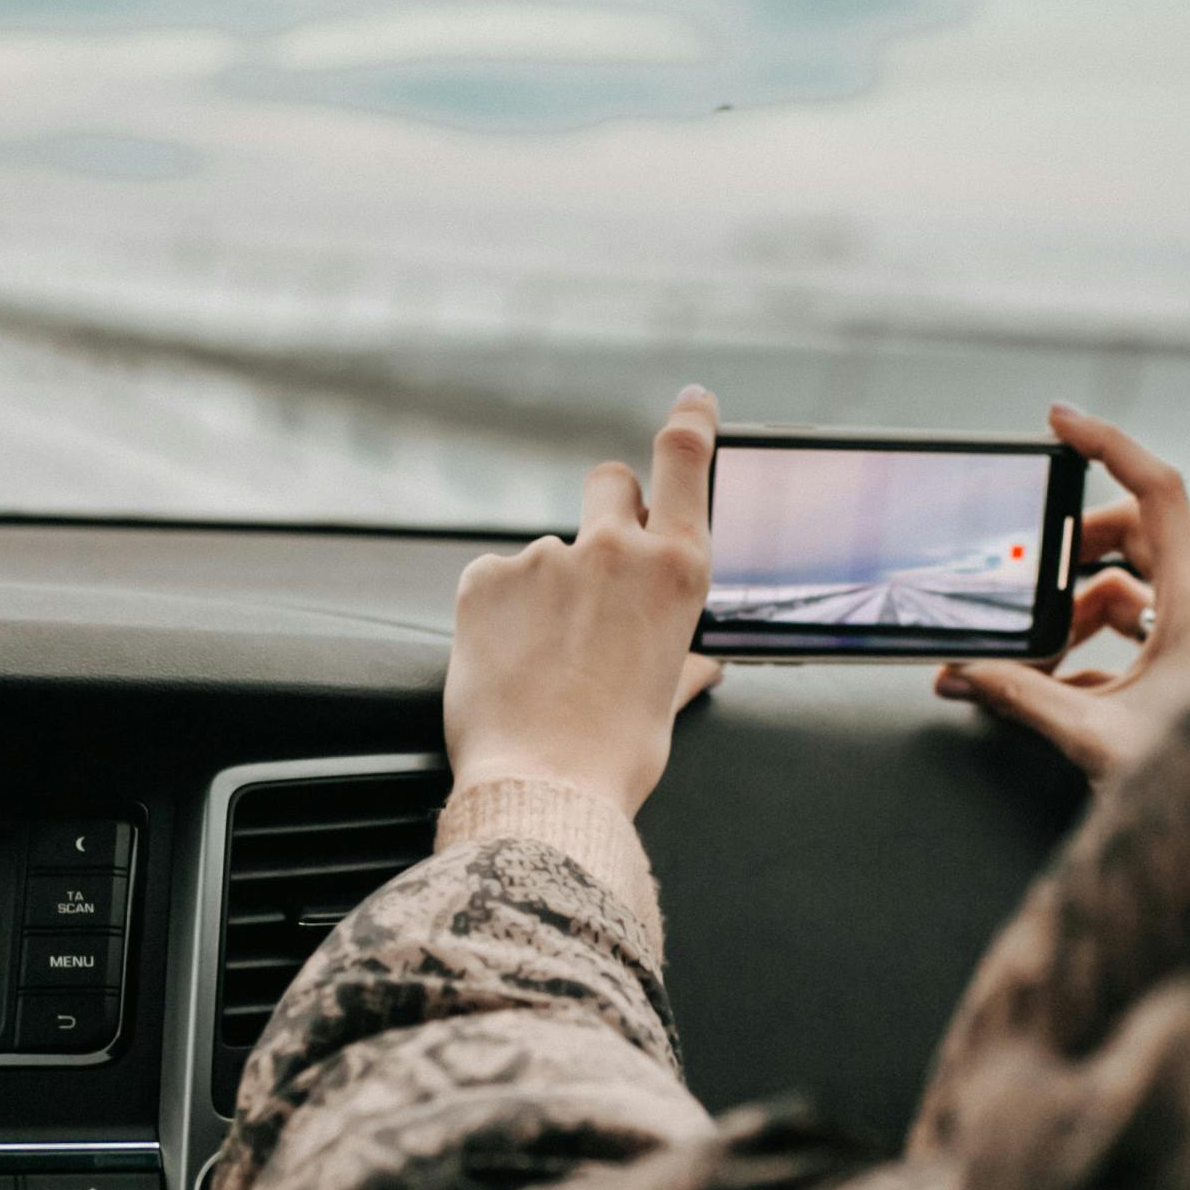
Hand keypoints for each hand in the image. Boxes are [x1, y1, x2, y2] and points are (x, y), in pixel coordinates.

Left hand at [445, 388, 726, 815]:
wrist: (544, 788)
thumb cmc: (616, 754)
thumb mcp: (666, 702)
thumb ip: (683, 666)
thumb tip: (704, 667)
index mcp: (677, 573)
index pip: (684, 460)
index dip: (689, 421)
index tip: (691, 401)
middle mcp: (616, 549)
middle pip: (608, 480)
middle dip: (606, 506)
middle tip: (594, 565)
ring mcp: (546, 559)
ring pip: (545, 554)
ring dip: (543, 591)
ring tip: (541, 663)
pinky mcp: (485, 578)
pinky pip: (494, 581)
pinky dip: (498, 614)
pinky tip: (505, 663)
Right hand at [936, 405, 1189, 778]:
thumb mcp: (1093, 736)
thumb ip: (1021, 697)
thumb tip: (960, 673)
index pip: (1158, 492)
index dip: (1107, 445)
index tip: (1057, 422)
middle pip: (1132, 536)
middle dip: (1069, 551)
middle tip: (1023, 572)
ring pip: (1124, 592)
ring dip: (1069, 614)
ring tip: (1029, 657)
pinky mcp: (1180, 675)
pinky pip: (1125, 638)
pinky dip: (1081, 653)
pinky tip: (1044, 688)